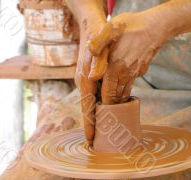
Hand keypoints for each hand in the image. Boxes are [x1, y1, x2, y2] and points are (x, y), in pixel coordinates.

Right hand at [74, 17, 106, 144]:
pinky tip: (106, 115)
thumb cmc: (97, 33)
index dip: (88, 124)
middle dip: (91, 127)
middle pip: (87, 109)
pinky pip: (94, 96)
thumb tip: (96, 76)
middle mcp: (83, 81)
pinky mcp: (91, 77)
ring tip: (101, 136)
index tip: (90, 140)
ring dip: (95, 119)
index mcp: (85, 78)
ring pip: (90, 104)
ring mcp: (87, 80)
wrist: (91, 24)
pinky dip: (99, 107)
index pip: (86, 107)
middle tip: (95, 145)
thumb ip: (98, 60)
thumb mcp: (100, 44)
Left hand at [88, 12, 166, 104]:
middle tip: (101, 109)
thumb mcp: (110, 30)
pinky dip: (124, 87)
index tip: (96, 110)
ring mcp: (134, 74)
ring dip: (116, 98)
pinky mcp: (141, 70)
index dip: (101, 104)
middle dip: (108, 104)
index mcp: (114, 68)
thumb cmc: (130, 27)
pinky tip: (119, 84)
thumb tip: (90, 63)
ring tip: (109, 102)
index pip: (106, 94)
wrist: (155, 27)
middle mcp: (125, 74)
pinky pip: (130, 82)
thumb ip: (98, 45)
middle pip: (115, 97)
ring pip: (124, 92)